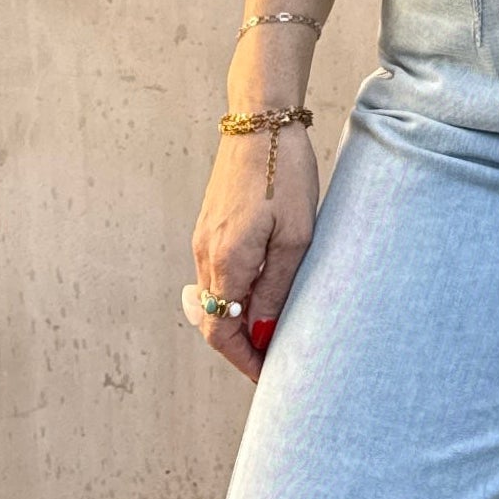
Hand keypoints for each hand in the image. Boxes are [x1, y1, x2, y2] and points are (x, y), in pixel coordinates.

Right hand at [185, 125, 319, 381]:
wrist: (261, 121)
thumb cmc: (286, 175)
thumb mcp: (295, 237)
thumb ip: (276, 289)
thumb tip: (263, 333)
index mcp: (228, 261)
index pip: (222, 332)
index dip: (245, 361)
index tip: (270, 376)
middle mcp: (206, 255)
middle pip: (215, 321)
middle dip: (242, 348)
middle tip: (276, 363)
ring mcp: (203, 240)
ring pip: (215, 300)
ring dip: (240, 323)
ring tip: (275, 333)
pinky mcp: (209, 228)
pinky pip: (217, 276)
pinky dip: (236, 297)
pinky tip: (263, 297)